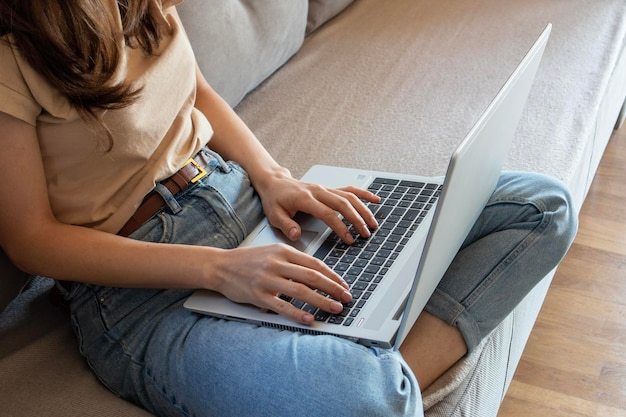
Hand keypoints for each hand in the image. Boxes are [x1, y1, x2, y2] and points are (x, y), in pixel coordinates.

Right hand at [215, 244, 353, 324]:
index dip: (332, 276)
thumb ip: (292, 260)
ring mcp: (267, 280)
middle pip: (312, 277)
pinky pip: (282, 306)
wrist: (220, 266)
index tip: (344, 285)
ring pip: (301, 291)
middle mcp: (277, 264)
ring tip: (335, 308)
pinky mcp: (258, 295)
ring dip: (322, 301)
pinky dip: (298, 313)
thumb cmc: (247, 260)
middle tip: (347, 298)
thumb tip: (317, 273)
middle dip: (334, 288)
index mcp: (283, 251)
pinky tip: (310, 318)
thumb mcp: (272, 252)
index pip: (314, 264)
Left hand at [255, 171, 380, 243]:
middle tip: (366, 234)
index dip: (340, 227)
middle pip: (343, 204)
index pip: (328, 214)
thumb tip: (296, 234)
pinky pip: (349, 189)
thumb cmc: (275, 200)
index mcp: (306, 199)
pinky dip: (363, 194)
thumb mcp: (274, 215)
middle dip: (357, 219)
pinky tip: (375, 199)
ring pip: (349, 197)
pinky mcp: (329, 189)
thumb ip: (285, 225)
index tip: (349, 239)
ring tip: (373, 223)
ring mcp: (325, 189)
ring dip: (363, 209)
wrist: (275, 183)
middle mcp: (318, 191)